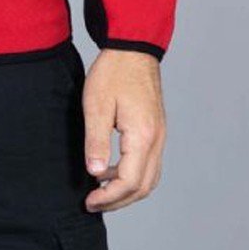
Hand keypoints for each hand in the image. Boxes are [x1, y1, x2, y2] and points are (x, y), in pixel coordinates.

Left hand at [80, 48, 165, 212]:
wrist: (133, 47)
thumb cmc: (113, 72)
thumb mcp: (96, 104)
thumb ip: (97, 141)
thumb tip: (95, 173)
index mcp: (142, 136)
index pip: (129, 182)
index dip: (109, 198)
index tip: (89, 201)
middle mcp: (157, 140)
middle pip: (143, 186)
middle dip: (118, 201)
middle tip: (93, 202)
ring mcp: (159, 135)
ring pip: (150, 178)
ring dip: (127, 190)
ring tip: (101, 190)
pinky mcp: (156, 129)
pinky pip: (150, 164)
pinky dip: (133, 175)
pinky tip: (112, 170)